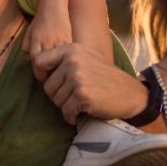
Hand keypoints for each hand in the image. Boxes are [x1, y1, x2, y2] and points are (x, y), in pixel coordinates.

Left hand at [23, 10, 71, 81]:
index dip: (40, 74)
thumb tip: (30, 60)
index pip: (37, 64)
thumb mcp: (29, 33)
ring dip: (59, 69)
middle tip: (51, 77)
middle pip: (48, 66)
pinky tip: (66, 63)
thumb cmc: (39, 21)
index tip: (42, 76)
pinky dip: (67, 61)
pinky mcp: (69, 41)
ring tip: (60, 72)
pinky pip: (68, 56)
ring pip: (60, 63)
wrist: (53, 8)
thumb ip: (27, 47)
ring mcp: (59, 42)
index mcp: (36, 43)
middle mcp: (47, 43)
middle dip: (49, 74)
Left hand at [33, 43, 147, 124]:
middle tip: (76, 97)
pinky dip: (72, 117)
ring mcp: (77, 77)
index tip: (55, 84)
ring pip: (55, 100)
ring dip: (67, 106)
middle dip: (59, 96)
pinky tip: (84, 111)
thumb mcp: (86, 58)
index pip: (38, 61)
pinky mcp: (81, 95)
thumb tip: (36, 67)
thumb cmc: (105, 79)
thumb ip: (64, 59)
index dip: (42, 76)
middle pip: (47, 86)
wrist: (130, 94)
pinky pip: (65, 112)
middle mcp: (72, 60)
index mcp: (71, 49)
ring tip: (83, 102)